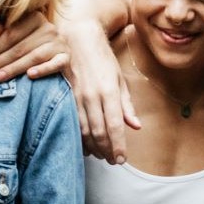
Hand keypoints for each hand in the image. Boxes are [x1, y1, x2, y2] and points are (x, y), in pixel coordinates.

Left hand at [0, 15, 67, 81]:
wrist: (59, 57)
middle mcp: (48, 28)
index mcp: (34, 17)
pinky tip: (30, 75)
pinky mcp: (66, 58)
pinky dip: (43, 69)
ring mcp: (59, 43)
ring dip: (14, 68)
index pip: (10, 34)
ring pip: (33, 56)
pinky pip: (55, 64)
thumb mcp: (15, 37)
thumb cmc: (30, 47)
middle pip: (19, 47)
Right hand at [63, 19, 136, 163]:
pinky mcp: (67, 97)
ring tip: (100, 156)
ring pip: (84, 130)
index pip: (115, 125)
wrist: (78, 41)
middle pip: (99, 132)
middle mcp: (93, 96)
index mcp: (109, 92)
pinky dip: (79, 137)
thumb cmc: (103, 59)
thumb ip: (127, 105)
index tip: (121, 159)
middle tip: (112, 161)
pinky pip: (73, 122)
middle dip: (106, 150)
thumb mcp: (120, 80)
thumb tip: (135, 126)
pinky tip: (84, 145)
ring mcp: (77, 97)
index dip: (118, 145)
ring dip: (92, 146)